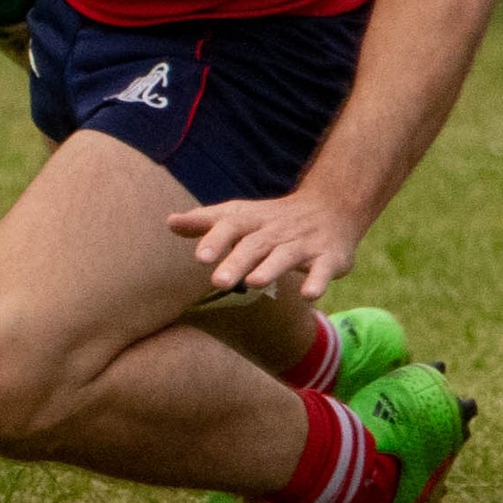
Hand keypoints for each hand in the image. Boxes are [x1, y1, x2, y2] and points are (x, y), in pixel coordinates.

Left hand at [168, 188, 365, 301]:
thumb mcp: (242, 215)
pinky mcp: (328, 259)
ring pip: (286, 256)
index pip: (232, 226)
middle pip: (256, 245)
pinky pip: (323, 270)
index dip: (217, 239)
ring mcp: (303, 244)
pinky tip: (309, 295)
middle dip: (238, 261)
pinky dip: (317, 281)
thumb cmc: (275, 219)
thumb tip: (169, 222)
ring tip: (254, 282)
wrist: (332, 206)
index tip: (200, 256)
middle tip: (218, 281)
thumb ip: (207, 222)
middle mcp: (276, 231)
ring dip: (271, 268)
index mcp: (254, 221)